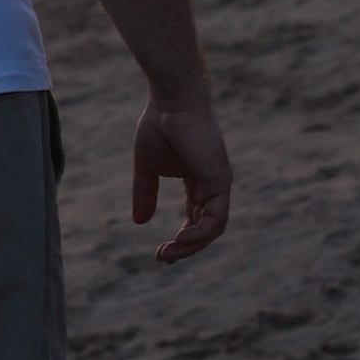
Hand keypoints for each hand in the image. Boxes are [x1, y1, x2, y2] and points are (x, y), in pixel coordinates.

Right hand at [132, 90, 231, 261]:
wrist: (172, 101)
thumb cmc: (160, 126)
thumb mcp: (147, 168)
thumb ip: (145, 193)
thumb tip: (139, 222)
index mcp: (197, 181)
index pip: (195, 218)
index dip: (180, 238)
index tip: (160, 252)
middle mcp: (212, 185)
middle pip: (205, 227)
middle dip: (185, 247)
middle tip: (163, 258)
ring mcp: (219, 183)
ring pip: (213, 228)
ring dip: (192, 245)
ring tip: (170, 252)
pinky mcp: (220, 180)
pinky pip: (215, 217)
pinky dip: (200, 233)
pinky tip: (181, 238)